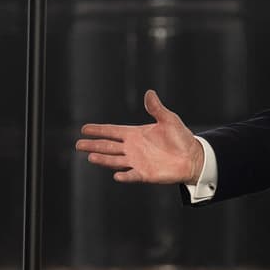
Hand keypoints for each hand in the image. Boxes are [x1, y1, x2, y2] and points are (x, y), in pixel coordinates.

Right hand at [75, 89, 204, 184]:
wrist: (192, 157)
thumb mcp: (169, 119)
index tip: (84, 129)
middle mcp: (132, 148)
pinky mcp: (145, 174)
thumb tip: (149, 93)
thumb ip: (157, 108)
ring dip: (103, 159)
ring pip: (115, 160)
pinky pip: (132, 175)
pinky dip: (124, 176)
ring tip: (90, 157)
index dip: (99, 130)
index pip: (112, 131)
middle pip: (108, 146)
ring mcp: (137, 162)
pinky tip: (116, 175)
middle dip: (93, 145)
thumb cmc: (180, 137)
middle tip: (78, 144)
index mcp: (135, 134)